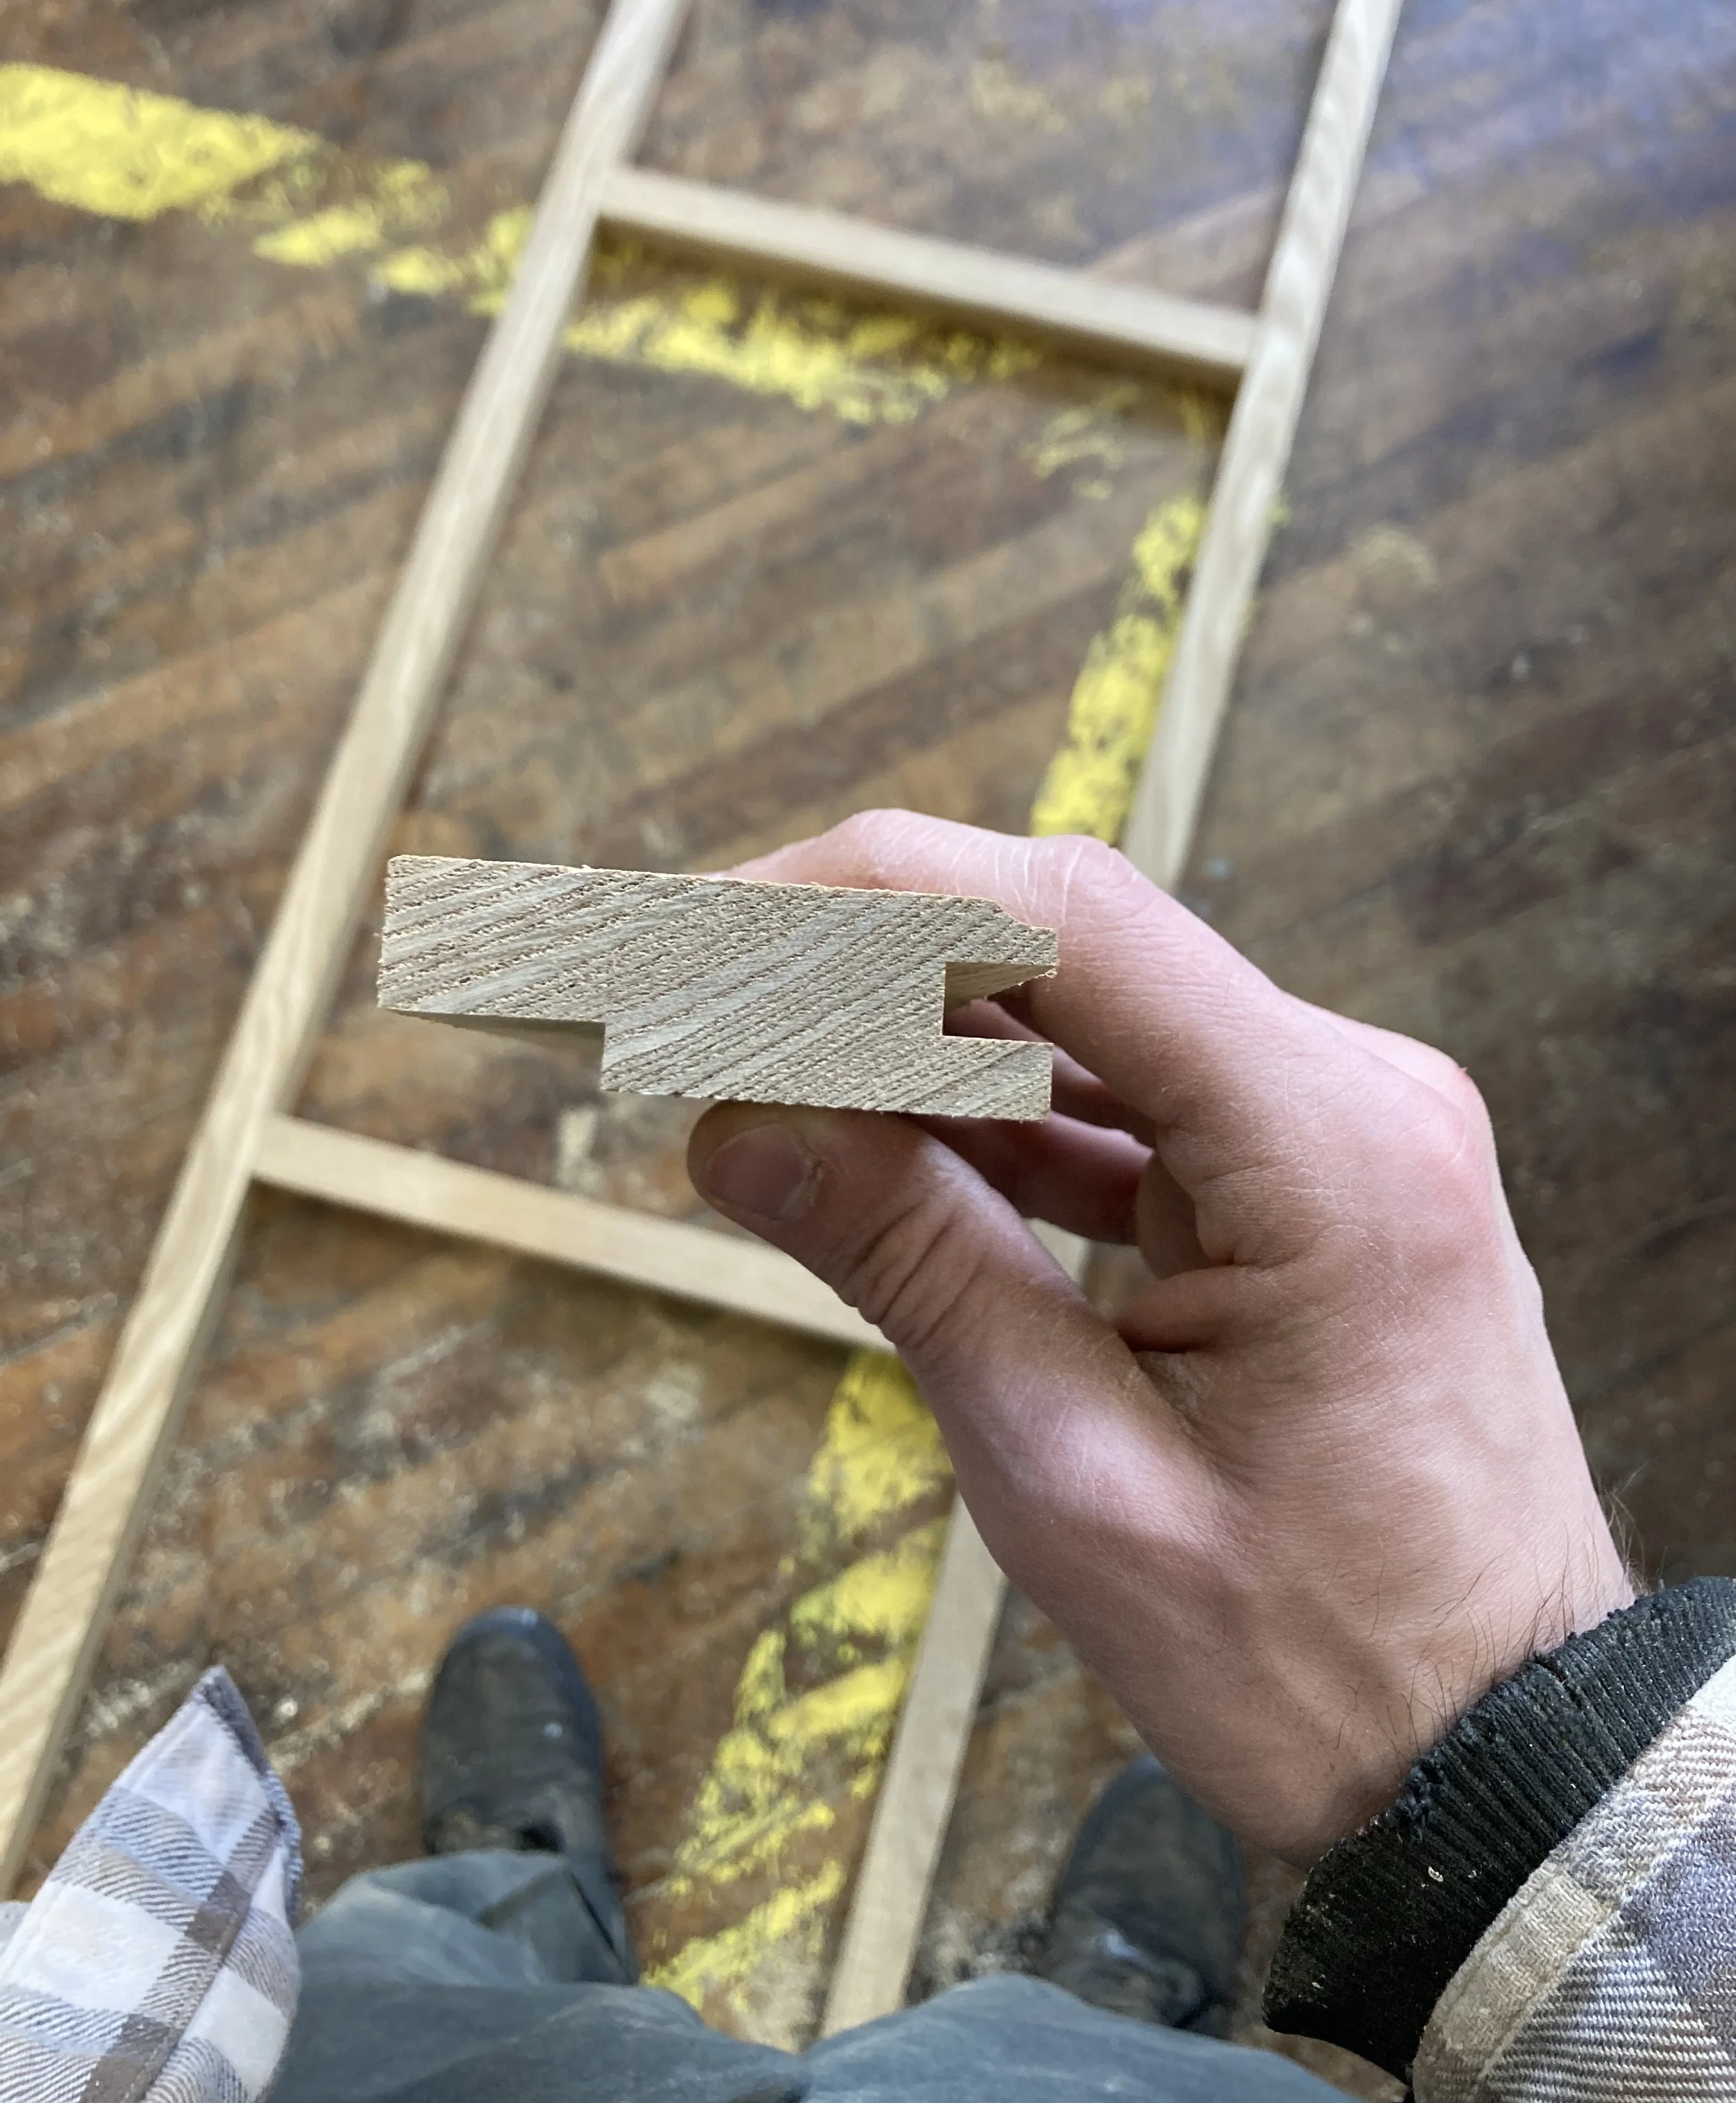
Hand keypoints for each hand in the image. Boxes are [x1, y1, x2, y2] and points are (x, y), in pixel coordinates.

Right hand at [686, 812, 1631, 1863]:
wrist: (1500, 1758)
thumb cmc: (1314, 1661)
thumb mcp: (1075, 1475)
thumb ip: (912, 1261)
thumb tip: (734, 1119)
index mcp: (1328, 1147)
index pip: (1066, 921)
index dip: (862, 897)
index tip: (705, 930)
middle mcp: (1357, 1094)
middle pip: (1071, 945)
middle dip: (866, 959)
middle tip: (695, 1004)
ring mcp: (1345, 1129)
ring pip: (1093, 1017)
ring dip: (921, 1039)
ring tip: (760, 1076)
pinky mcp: (1315, 1179)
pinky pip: (1136, 1102)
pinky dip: (1003, 1118)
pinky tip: (879, 1141)